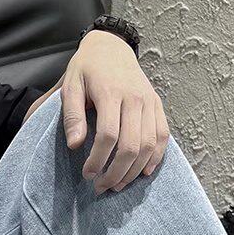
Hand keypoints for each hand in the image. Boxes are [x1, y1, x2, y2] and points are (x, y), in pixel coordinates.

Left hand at [62, 31, 169, 193]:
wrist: (111, 46)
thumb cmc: (87, 69)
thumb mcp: (71, 86)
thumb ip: (72, 116)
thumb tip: (75, 145)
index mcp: (112, 93)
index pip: (108, 136)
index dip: (98, 160)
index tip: (88, 175)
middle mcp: (135, 98)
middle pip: (131, 145)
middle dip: (116, 172)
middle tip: (101, 187)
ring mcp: (150, 102)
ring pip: (148, 145)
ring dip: (134, 171)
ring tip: (118, 185)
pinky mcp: (157, 105)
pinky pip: (162, 136)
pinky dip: (155, 158)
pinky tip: (143, 173)